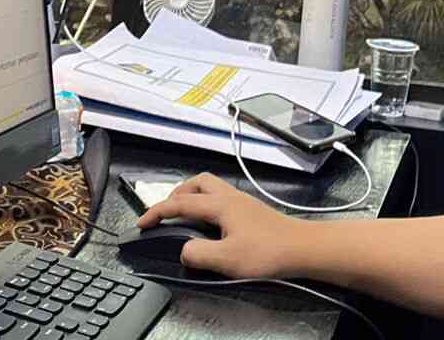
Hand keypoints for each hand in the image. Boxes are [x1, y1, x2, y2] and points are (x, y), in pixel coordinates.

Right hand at [136, 172, 307, 278]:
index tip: (143, 222)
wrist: (301, 248)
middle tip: (164, 213)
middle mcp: (230, 197)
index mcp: (220, 205)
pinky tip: (208, 224)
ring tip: (183, 216)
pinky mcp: (250, 210)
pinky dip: (206, 204)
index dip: (157, 212)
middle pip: (196, 183)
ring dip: (191, 197)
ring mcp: (241, 201)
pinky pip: (220, 198)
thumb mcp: (226, 259)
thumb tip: (184, 250)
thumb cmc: (268, 251)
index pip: (180, 203)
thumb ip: (198, 254)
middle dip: (175, 195)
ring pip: (209, 188)